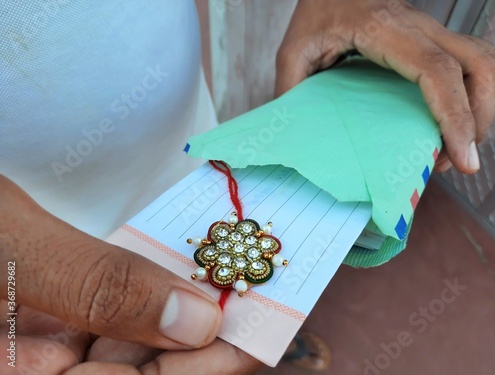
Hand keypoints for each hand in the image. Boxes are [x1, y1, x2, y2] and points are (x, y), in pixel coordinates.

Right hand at [0, 175, 260, 373]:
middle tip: (255, 304)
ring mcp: (37, 349)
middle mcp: (28, 370)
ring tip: (229, 289)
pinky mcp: (45, 318)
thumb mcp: (10, 246)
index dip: (199, 374)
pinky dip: (149, 297)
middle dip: (199, 345)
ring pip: (126, 348)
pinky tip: (183, 277)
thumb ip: (97, 286)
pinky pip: (107, 318)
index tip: (253, 337)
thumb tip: (196, 319)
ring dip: (181, 319)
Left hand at [276, 0, 494, 173]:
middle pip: (479, 65)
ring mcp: (430, 31)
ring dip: (482, 107)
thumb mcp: (294, 52)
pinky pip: (470, 63)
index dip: (456, 115)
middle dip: (479, 117)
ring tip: (457, 147)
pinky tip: (453, 121)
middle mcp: (418, 27)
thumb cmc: (317, 9)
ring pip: (484, 62)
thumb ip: (293, 90)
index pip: (438, 70)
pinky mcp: (431, 39)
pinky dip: (473, 95)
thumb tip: (296, 137)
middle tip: (460, 160)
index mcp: (384, 30)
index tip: (459, 155)